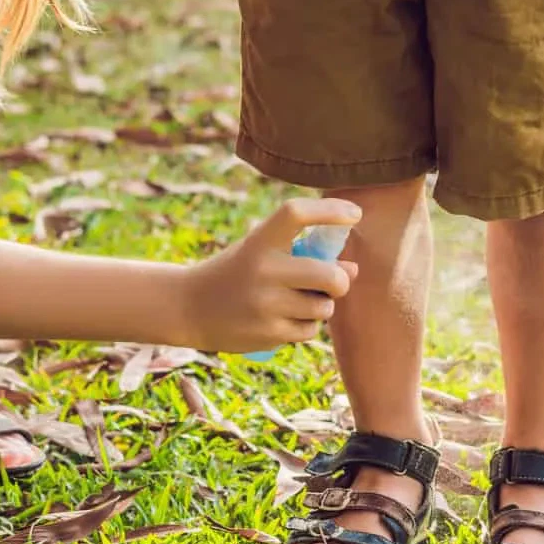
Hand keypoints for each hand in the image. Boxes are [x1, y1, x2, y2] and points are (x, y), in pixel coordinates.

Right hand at [183, 198, 360, 352]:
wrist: (188, 308)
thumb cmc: (236, 274)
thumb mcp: (261, 254)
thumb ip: (305, 257)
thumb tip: (353, 270)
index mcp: (259, 241)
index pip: (296, 214)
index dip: (330, 210)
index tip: (355, 214)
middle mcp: (263, 270)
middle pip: (329, 275)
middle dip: (340, 281)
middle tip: (333, 283)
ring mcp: (265, 304)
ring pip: (323, 308)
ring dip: (320, 307)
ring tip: (296, 303)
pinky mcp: (267, 333)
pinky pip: (309, 331)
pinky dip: (305, 327)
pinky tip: (282, 321)